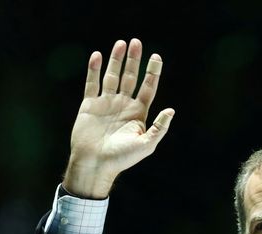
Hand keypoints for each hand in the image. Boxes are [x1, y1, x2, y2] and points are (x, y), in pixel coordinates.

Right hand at [63, 38, 174, 197]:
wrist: (95, 164)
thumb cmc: (122, 158)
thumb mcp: (146, 145)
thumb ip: (159, 127)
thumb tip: (172, 110)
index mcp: (138, 113)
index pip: (148, 87)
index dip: (152, 72)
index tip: (156, 57)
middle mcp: (123, 105)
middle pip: (130, 77)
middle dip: (134, 60)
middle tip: (136, 42)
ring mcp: (106, 103)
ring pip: (112, 76)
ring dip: (116, 60)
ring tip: (121, 43)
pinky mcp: (89, 105)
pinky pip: (92, 83)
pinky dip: (94, 69)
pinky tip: (98, 56)